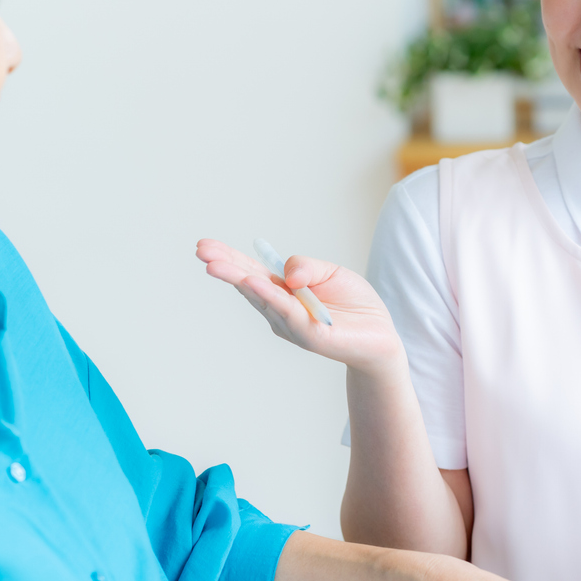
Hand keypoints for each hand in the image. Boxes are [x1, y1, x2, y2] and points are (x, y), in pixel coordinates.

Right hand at [195, 239, 405, 376]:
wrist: (380, 334)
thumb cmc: (353, 304)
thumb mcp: (331, 272)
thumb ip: (307, 266)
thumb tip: (287, 272)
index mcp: (282, 290)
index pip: (250, 272)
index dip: (229, 258)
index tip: (204, 245)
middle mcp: (279, 309)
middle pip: (248, 283)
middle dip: (224, 266)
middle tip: (200, 252)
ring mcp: (290, 324)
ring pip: (262, 297)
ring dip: (238, 278)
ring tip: (214, 264)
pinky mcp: (308, 335)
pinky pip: (287, 312)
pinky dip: (269, 296)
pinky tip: (251, 282)